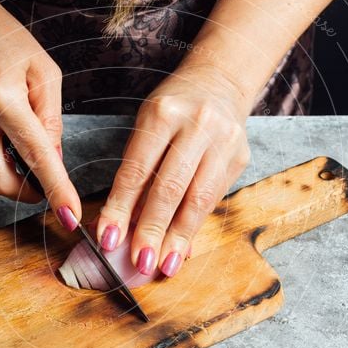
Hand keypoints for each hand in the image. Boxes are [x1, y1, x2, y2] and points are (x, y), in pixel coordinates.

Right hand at [0, 0, 80, 219]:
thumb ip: (51, 118)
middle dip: (27, 193)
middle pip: (1, 182)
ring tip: (14, 120)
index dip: (55, 190)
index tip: (70, 217)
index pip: (35, 156)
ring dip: (9, 158)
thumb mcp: (42, 68)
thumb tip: (52, 158)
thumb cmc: (0, 35)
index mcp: (2, 96)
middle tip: (44, 186)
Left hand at [96, 66, 250, 277]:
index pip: (137, 170)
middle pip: (170, 187)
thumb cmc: (173, 110)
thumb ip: (136, 174)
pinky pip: (213, 200)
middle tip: (138, 262)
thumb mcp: (147, 128)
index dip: (120, 209)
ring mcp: (223, 141)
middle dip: (152, 229)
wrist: (220, 82)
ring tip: (164, 265)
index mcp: (163, 114)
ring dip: (178, 237)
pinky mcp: (239, 157)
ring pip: (197, 199)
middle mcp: (197, 125)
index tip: (108, 240)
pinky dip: (195, 227)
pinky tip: (182, 247)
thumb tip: (118, 227)